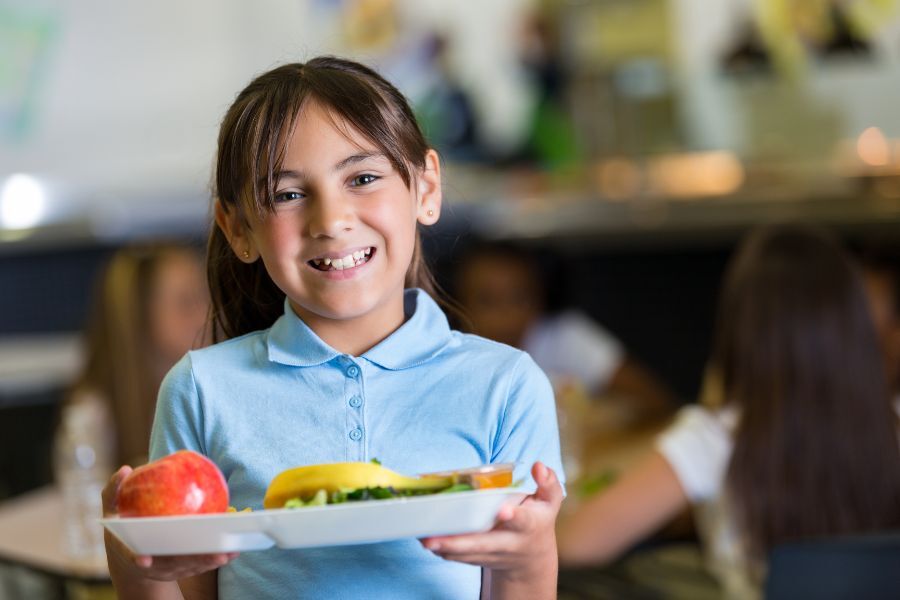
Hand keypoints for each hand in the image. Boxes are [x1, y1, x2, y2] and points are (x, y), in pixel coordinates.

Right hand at [102, 466, 237, 581]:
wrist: (129, 551)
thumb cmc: (123, 523)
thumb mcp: (112, 507)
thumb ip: (114, 490)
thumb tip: (124, 469)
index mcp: (129, 549)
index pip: (130, 556)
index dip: (137, 558)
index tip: (145, 560)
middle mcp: (149, 563)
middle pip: (171, 565)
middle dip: (192, 562)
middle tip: (214, 554)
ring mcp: (166, 569)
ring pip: (189, 567)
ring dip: (208, 561)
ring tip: (229, 551)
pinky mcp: (180, 568)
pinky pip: (199, 564)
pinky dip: (214, 558)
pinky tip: (233, 550)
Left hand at [420, 462, 562, 575]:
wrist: (530, 558)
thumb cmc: (537, 520)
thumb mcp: (550, 502)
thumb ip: (548, 483)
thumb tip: (538, 466)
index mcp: (528, 526)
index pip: (522, 521)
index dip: (513, 516)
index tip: (503, 511)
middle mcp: (508, 543)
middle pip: (483, 545)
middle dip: (459, 544)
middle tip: (434, 539)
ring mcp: (490, 554)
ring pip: (465, 554)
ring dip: (443, 547)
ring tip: (422, 537)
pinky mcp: (476, 559)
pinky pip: (456, 557)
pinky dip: (441, 549)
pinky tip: (423, 537)